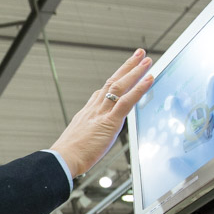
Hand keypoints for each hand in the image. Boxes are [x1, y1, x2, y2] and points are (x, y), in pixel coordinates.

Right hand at [49, 48, 153, 177]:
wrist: (63, 159)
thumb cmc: (68, 156)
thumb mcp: (76, 141)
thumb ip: (86, 135)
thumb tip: (89, 138)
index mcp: (86, 114)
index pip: (101, 93)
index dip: (113, 82)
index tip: (120, 74)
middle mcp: (94, 109)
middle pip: (112, 82)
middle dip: (126, 68)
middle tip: (138, 55)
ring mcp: (102, 113)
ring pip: (120, 86)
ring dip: (135, 71)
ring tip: (147, 60)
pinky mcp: (110, 121)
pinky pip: (127, 101)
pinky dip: (140, 88)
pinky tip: (150, 78)